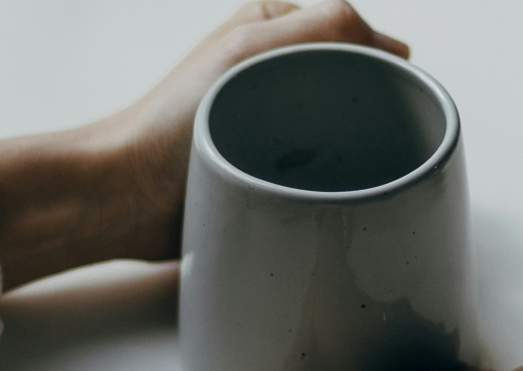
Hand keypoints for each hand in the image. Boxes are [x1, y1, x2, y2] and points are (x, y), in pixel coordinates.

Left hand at [0, 1, 408, 287]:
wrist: (130, 195)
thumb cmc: (172, 121)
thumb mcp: (250, 48)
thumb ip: (322, 24)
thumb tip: (389, 44)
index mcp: (269, 26)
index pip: (351, 27)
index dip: (377, 55)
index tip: (393, 86)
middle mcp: (272, 69)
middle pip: (353, 78)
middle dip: (369, 103)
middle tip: (377, 131)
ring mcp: (272, 119)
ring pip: (343, 124)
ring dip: (352, 144)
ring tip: (352, 162)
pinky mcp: (270, 166)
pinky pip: (322, 166)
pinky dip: (333, 176)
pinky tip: (335, 187)